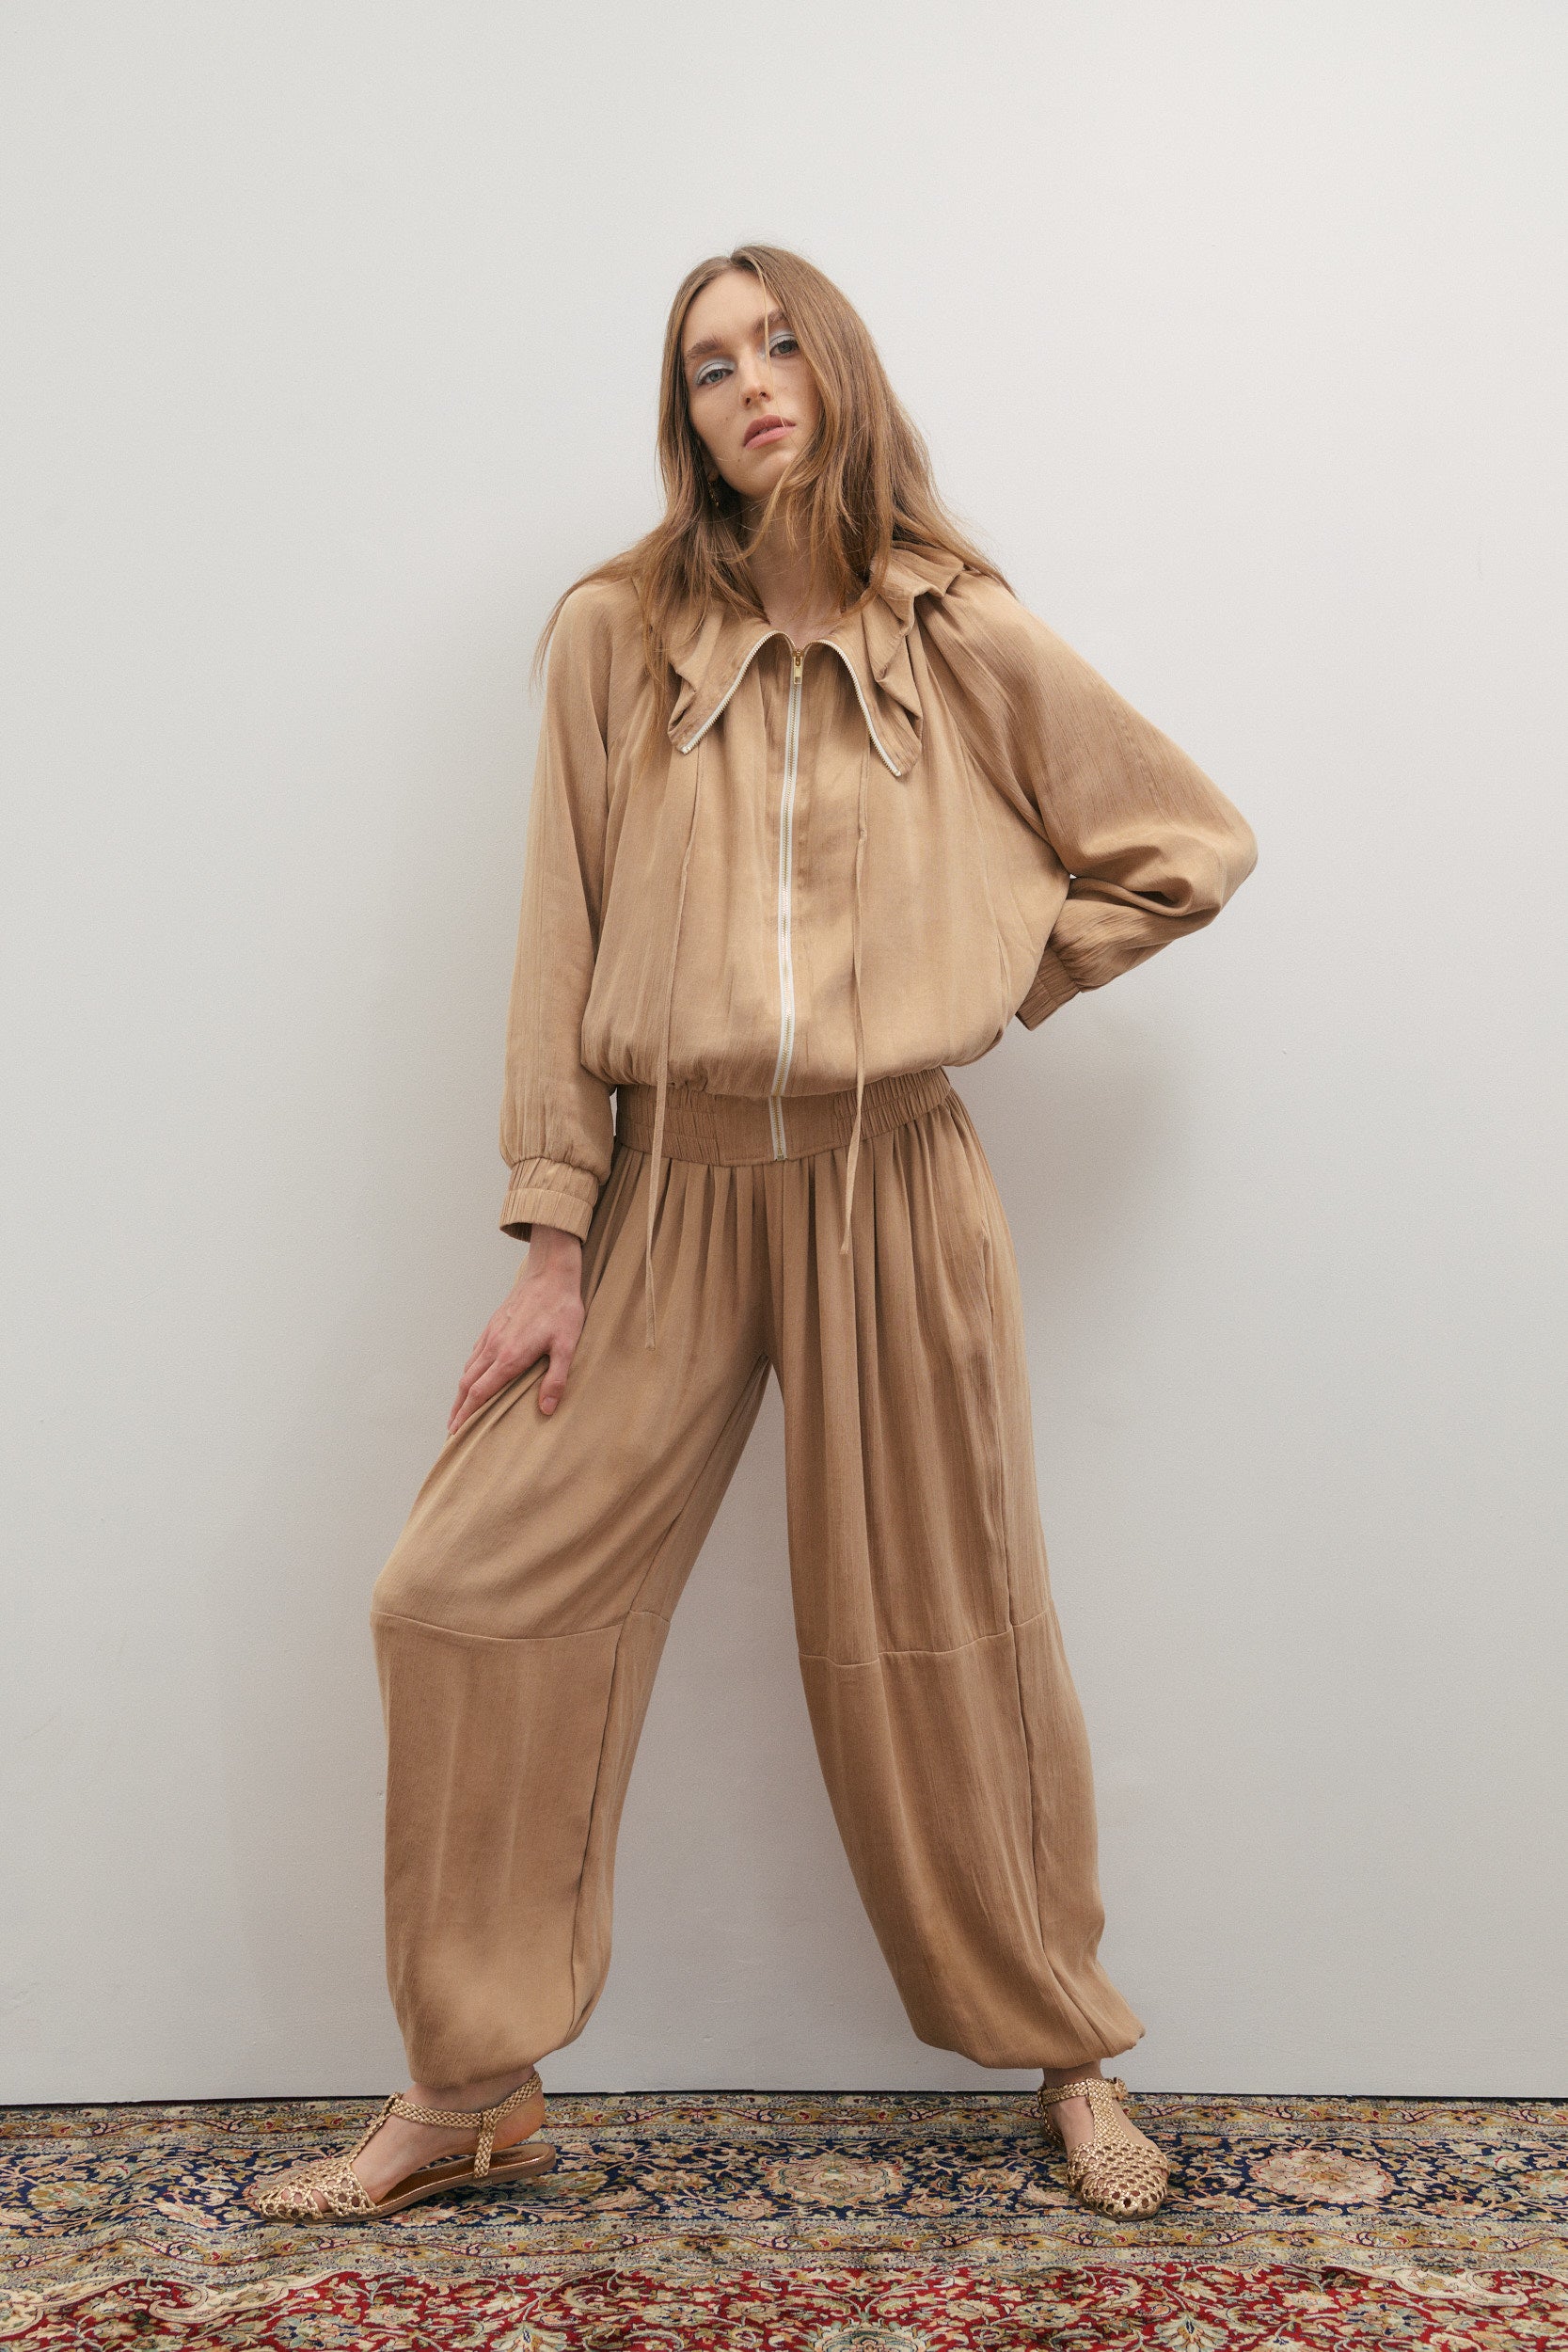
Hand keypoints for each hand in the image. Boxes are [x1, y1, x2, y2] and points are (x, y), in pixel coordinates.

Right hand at [448, 1226, 584, 1435]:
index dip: (467, 1415)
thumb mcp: (566, 1346)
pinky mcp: (493, 1326)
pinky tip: (472, 1377)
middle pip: (467, 1385)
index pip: (480, 1393)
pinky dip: (468, 1372)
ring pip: (468, 1369)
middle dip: (458, 1409)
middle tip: (452, 1430)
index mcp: (509, 1357)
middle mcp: (494, 1348)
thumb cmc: (562, 1309)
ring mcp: (491, 1335)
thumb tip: (546, 1409)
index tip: (456, 1431)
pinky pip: (474, 1354)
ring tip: (459, 1409)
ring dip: (461, 1392)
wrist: (550, 1274)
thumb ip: (556, 1379)